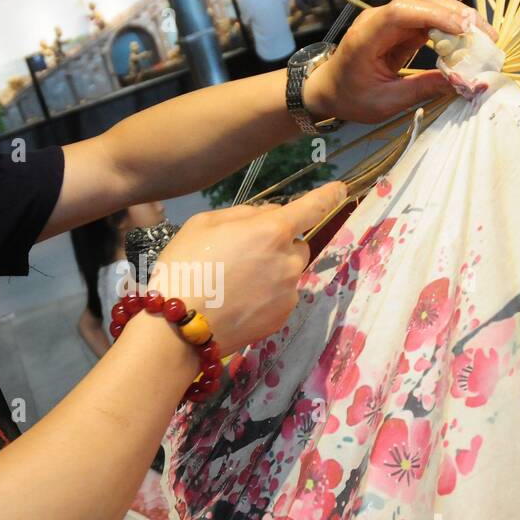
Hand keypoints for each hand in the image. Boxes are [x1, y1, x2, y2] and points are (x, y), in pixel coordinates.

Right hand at [149, 181, 347, 354]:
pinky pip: (281, 297)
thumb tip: (267, 216)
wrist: (180, 328)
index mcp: (272, 231)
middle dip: (279, 245)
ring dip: (272, 271)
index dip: (328, 196)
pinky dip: (266, 295)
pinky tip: (238, 301)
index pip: (313, 208)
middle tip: (244, 254)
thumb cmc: (186, 267)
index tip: (340, 190)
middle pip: (296, 244)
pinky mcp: (282, 317)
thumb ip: (243, 214)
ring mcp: (288, 292)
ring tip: (235, 283)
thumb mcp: (204, 223)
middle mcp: (289, 261)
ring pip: (288, 272)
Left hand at [304, 0, 497, 123]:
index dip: (435, 15)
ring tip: (483, 39)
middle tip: (487, 37)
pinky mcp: (401, 27)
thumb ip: (422, 89)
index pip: (402, 11)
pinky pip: (430, 20)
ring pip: (430, 6)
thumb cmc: (349, 98)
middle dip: (457, 15)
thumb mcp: (385, 102)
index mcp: (367, 35)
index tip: (463, 29)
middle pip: (423, 2)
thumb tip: (463, 83)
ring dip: (458, 19)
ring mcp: (391, 20)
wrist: (327, 90)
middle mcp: (379, 19)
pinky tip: (468, 43)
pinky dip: (450, 28)